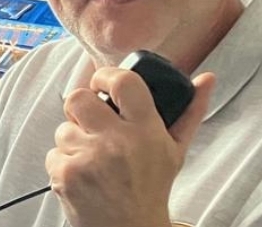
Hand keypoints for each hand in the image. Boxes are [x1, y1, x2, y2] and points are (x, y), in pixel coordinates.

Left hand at [45, 67, 214, 226]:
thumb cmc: (152, 186)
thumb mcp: (176, 149)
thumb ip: (191, 110)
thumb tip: (208, 78)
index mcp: (146, 130)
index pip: (123, 82)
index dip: (107, 75)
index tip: (103, 81)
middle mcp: (117, 142)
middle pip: (78, 98)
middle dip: (81, 104)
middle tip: (90, 117)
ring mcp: (89, 159)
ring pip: (64, 127)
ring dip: (74, 137)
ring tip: (92, 154)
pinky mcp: (67, 175)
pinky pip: (54, 151)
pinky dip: (64, 159)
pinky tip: (83, 172)